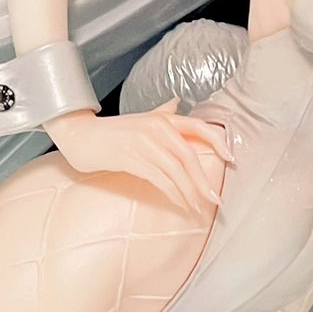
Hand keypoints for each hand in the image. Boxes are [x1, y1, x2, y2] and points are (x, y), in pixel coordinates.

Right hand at [47, 98, 230, 216]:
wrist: (80, 135)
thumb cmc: (112, 131)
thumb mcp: (140, 119)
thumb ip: (161, 112)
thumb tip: (177, 102)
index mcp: (163, 118)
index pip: (199, 126)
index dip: (218, 141)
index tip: (232, 158)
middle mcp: (157, 128)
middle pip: (189, 156)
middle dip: (203, 181)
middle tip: (215, 201)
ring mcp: (144, 143)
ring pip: (175, 171)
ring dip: (189, 192)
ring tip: (197, 208)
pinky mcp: (132, 158)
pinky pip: (159, 179)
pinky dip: (172, 194)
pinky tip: (179, 204)